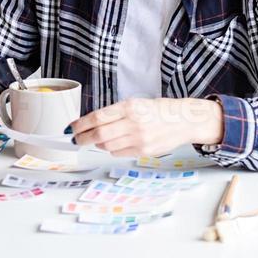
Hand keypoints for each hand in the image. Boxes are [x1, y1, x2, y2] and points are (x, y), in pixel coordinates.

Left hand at [67, 97, 221, 157]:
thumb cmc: (159, 110)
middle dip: (83, 138)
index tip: (72, 127)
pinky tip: (114, 144)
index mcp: (130, 106)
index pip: (98, 117)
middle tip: (76, 139)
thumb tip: (92, 123)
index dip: (81, 124)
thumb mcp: (136, 104)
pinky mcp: (144, 151)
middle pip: (99, 135)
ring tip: (96, 140)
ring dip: (98, 144)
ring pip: (107, 146)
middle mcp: (134, 123)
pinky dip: (111, 150)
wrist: (185, 120)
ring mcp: (140, 139)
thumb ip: (116, 113)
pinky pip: (119, 153)